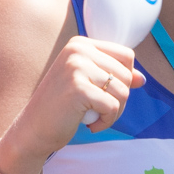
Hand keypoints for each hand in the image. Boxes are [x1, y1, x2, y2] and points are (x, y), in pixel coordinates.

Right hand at [0, 37, 145, 173]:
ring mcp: (76, 67)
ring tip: (94, 117)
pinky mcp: (78, 88)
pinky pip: (112, 107)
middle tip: (98, 110)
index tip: (106, 94)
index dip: (125, 79)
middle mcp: (78, 50)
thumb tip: (142, 79)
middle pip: (127, 75)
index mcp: (81, 44)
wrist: (32, 129)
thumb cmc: (62, 107)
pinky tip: (89, 124)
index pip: (126, 56)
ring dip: (113, 112)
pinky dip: (106, 121)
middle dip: (119, 99)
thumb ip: (114, 77)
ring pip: (123, 92)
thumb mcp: (88, 85)